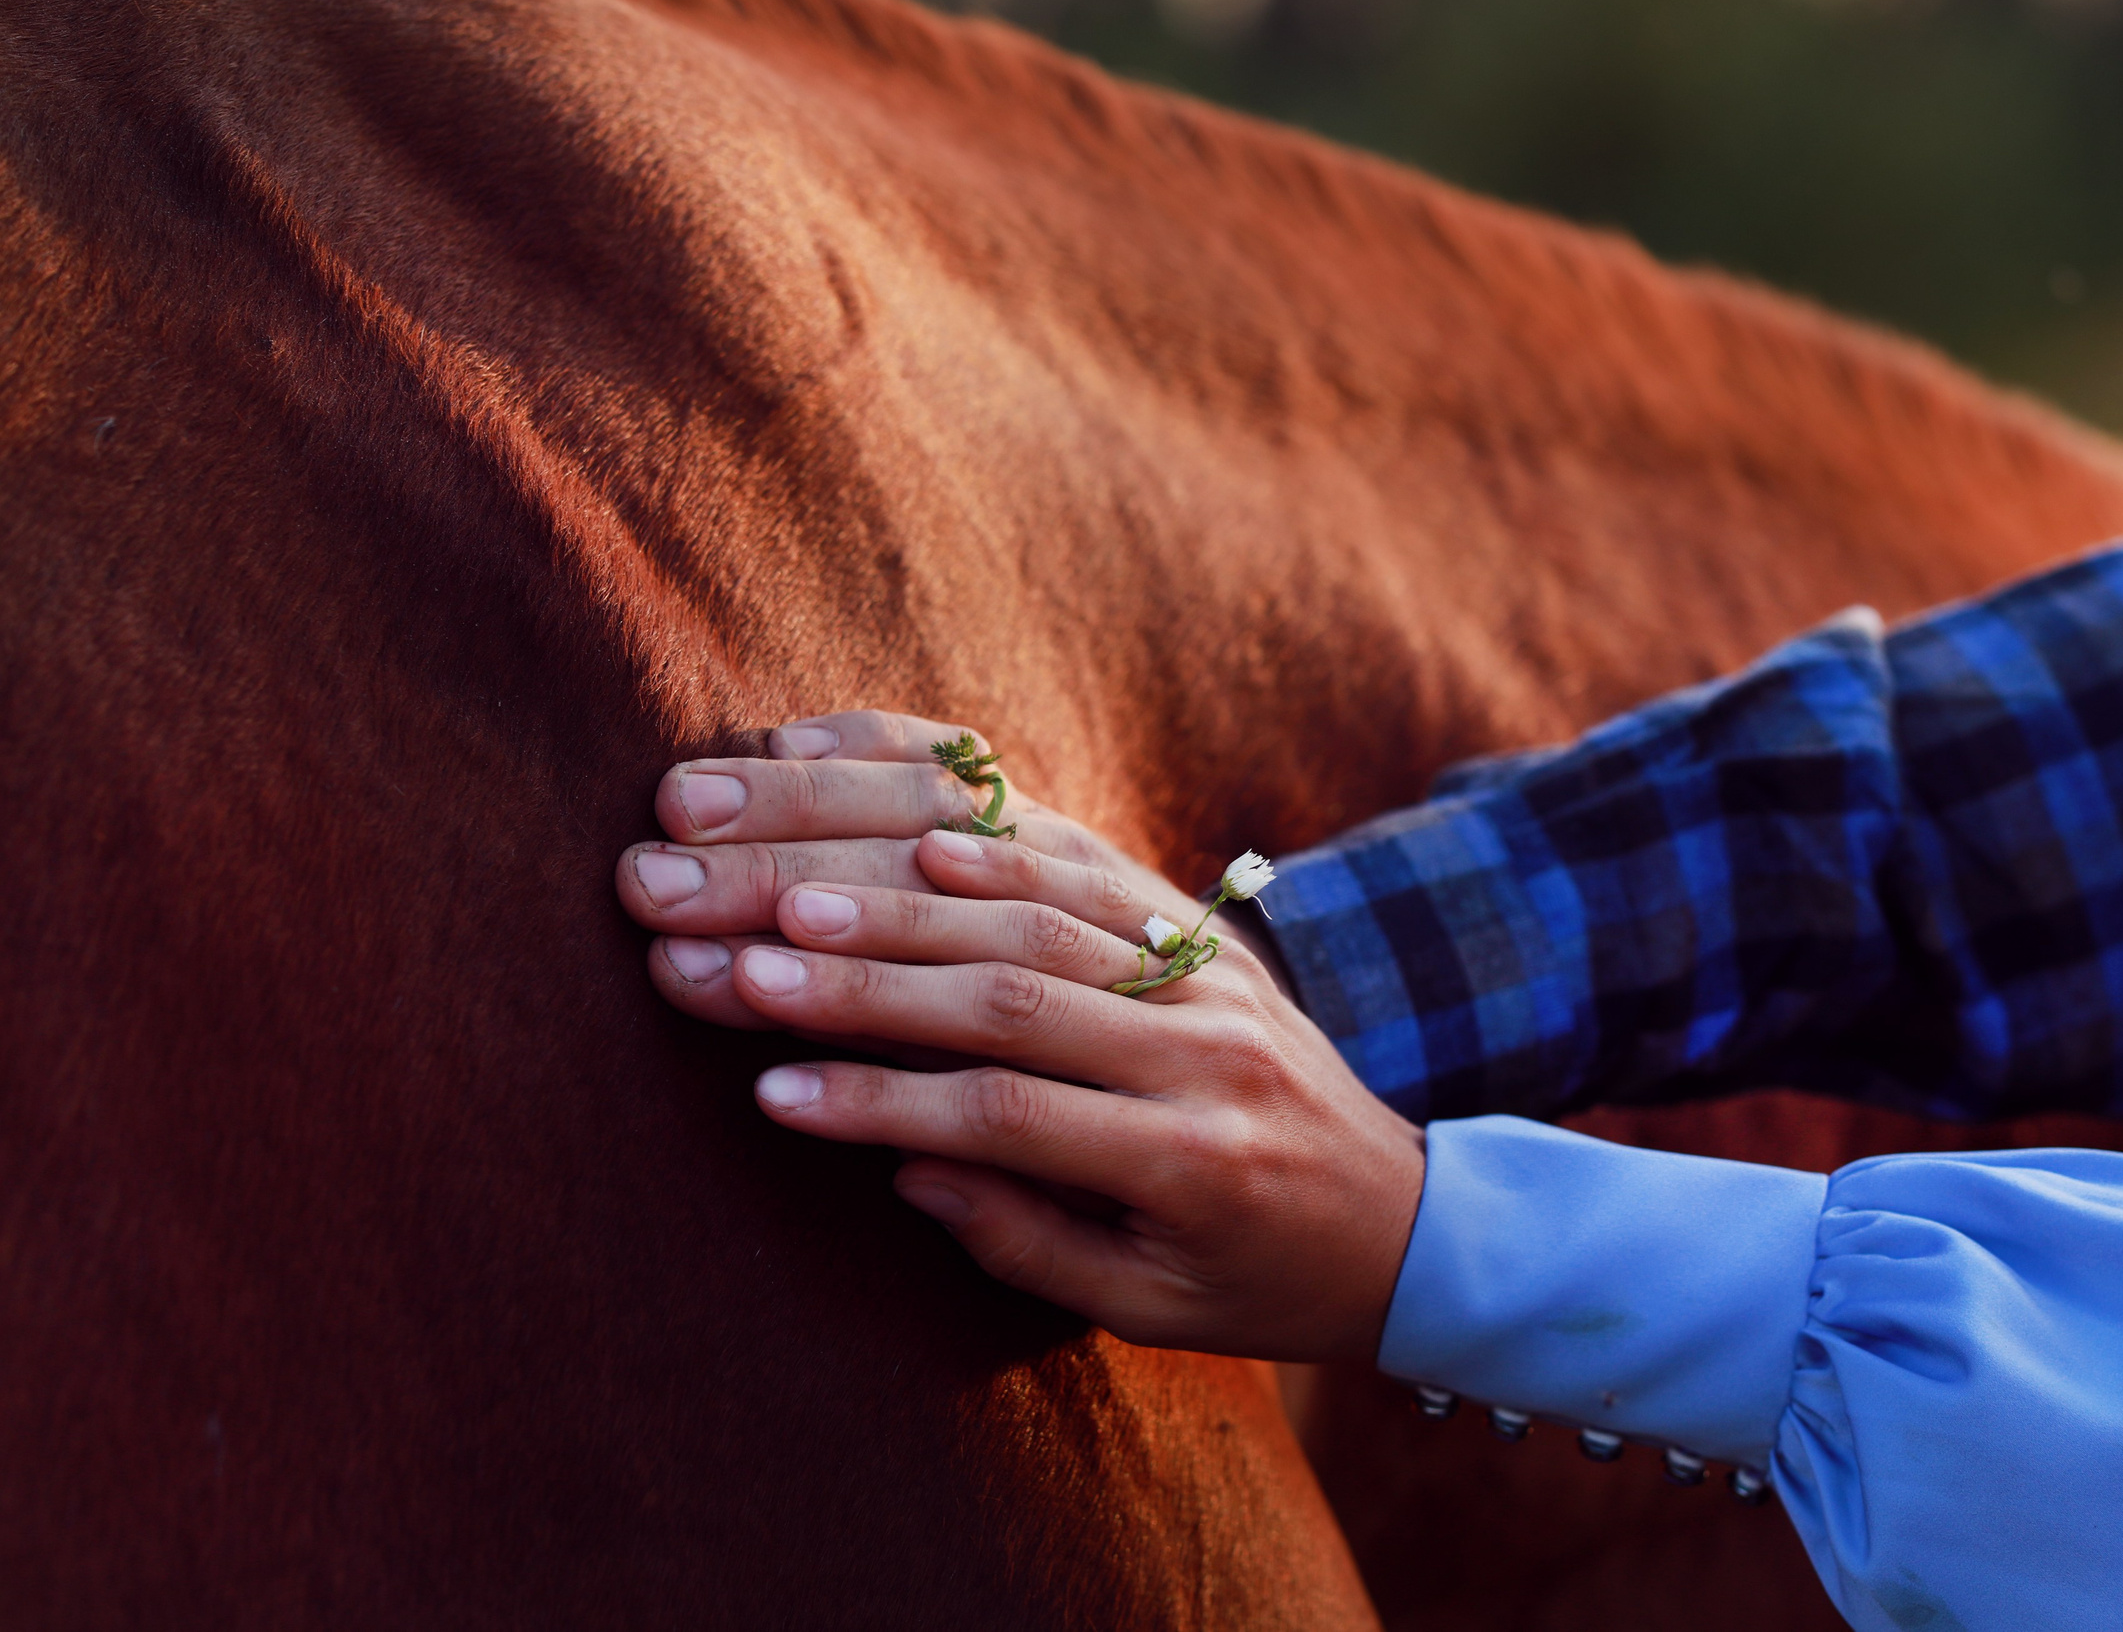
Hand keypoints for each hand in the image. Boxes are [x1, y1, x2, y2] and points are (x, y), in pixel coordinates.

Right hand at [617, 712, 1420, 1361]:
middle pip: (1004, 982)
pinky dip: (985, 827)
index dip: (883, 1098)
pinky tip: (895, 817)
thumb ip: (1029, 1238)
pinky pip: (1079, 851)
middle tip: (717, 945)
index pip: (1011, 1110)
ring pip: (1027, 898)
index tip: (767, 1089)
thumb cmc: (1258, 1281)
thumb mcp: (1153, 1307)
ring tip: (762, 870)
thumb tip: (903, 1159)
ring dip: (886, 879)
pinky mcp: (1190, 916)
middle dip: (851, 965)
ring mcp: (1202, 960)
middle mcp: (1202, 1039)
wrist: (1402, 1213)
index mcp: (1191, 1156)